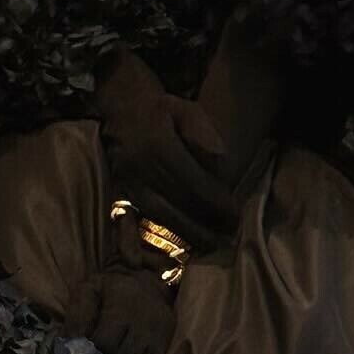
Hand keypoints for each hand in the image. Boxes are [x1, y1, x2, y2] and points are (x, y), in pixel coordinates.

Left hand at [64, 268, 175, 353]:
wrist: (148, 280)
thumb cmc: (112, 287)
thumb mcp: (89, 290)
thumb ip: (78, 315)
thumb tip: (69, 343)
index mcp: (121, 304)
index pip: (104, 342)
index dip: (91, 353)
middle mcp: (144, 318)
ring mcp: (159, 329)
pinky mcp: (168, 337)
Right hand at [92, 43, 240, 255]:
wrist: (121, 104)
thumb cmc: (163, 108)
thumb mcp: (189, 110)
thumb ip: (205, 136)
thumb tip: (221, 165)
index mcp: (160, 145)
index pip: (193, 182)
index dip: (215, 202)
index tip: (234, 215)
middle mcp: (140, 166)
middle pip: (177, 202)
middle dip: (204, 224)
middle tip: (226, 238)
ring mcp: (126, 179)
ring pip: (157, 214)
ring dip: (184, 234)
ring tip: (207, 245)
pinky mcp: (118, 188)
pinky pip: (133, 217)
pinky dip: (147, 236)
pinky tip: (165, 249)